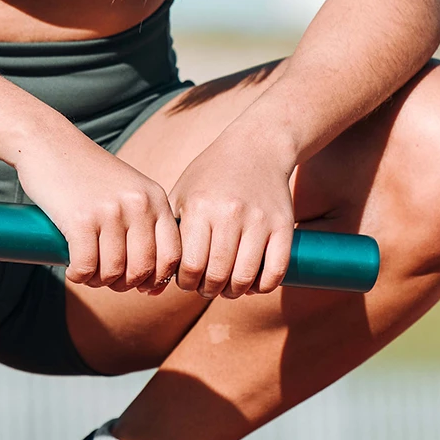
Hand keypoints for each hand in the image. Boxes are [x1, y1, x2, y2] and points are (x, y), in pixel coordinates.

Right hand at [15, 120, 180, 291]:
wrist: (47, 142)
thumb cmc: (86, 174)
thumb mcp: (128, 190)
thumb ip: (145, 225)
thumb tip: (154, 287)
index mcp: (155, 198)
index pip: (172, 255)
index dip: (157, 278)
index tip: (140, 284)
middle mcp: (138, 204)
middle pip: (143, 270)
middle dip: (124, 285)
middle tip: (106, 278)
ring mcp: (110, 211)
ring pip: (114, 272)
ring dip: (98, 282)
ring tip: (87, 272)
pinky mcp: (80, 219)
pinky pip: (86, 267)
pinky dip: (78, 276)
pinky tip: (73, 270)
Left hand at [171, 125, 297, 297]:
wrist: (256, 148)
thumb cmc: (211, 176)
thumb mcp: (182, 193)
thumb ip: (169, 232)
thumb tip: (155, 280)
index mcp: (199, 206)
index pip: (190, 265)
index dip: (187, 282)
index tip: (187, 281)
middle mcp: (229, 212)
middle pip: (217, 275)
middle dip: (208, 290)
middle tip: (206, 287)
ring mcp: (259, 219)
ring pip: (245, 277)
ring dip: (233, 292)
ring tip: (227, 288)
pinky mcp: (284, 224)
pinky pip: (275, 270)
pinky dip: (262, 286)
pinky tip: (252, 283)